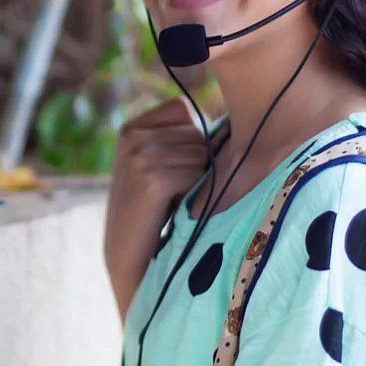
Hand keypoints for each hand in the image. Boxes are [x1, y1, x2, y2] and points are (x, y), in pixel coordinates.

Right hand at [105, 97, 209, 319]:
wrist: (130, 256)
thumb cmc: (153, 211)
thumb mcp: (157, 163)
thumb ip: (181, 137)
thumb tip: (235, 120)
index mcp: (131, 127)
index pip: (183, 109)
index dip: (193, 139)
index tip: (173, 169)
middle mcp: (132, 135)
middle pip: (197, 131)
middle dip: (198, 161)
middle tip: (172, 191)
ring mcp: (139, 154)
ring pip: (202, 152)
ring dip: (198, 179)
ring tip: (172, 200)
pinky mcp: (151, 177)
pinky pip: (199, 173)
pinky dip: (195, 193)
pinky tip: (173, 208)